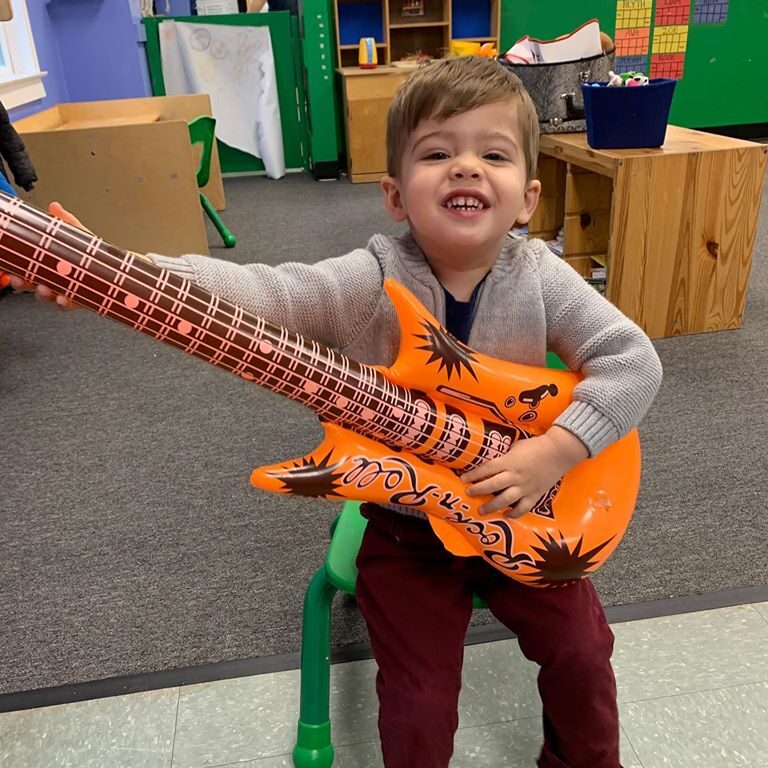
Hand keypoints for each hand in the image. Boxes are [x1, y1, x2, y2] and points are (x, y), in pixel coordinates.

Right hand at [4, 201, 88, 308]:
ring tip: (45, 289)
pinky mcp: (79, 300)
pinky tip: (64, 299)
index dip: (16, 270)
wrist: (118, 268)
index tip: (11, 270)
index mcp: (47, 264)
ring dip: (43, 294)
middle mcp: (53, 279)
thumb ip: (67, 223)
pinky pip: (68, 305)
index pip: (25, 268)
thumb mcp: (78, 236)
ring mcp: (64, 291)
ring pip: (47, 297)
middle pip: (30, 285)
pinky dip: (64, 303)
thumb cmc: (93, 254)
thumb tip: (55, 207)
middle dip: (22, 284)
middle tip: (20, 280)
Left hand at [461, 426, 588, 517]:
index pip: (487, 469)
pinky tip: (506, 515)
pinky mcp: (535, 494)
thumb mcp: (516, 446)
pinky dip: (514, 513)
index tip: (463, 479)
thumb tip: (494, 462)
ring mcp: (525, 487)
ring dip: (492, 506)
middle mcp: (515, 475)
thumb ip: (505, 456)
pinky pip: (523, 507)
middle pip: (493, 485)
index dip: (474, 474)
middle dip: (478, 490)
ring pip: (506, 499)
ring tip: (481, 511)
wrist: (559, 452)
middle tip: (468, 493)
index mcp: (509, 461)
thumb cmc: (536, 445)